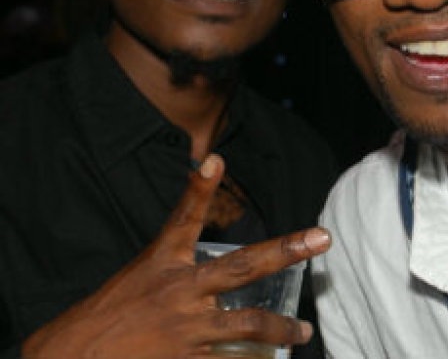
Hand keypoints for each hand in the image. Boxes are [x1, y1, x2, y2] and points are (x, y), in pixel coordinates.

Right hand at [21, 154, 331, 357]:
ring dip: (281, 328)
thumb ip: (179, 248)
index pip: (185, 216)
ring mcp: (186, 329)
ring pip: (248, 325)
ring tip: (302, 332)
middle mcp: (181, 291)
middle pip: (242, 267)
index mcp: (166, 261)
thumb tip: (208, 227)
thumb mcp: (144, 268)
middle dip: (286, 250)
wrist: (75, 358)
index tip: (215, 159)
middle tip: (322, 239)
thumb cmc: (111, 311)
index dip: (201, 186)